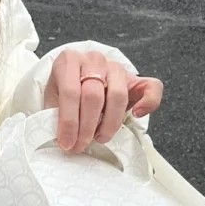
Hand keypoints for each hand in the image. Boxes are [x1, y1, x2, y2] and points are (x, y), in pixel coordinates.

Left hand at [45, 49, 162, 154]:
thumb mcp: (53, 99)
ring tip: (100, 137)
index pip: (70, 91)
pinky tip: (136, 114)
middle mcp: (93, 59)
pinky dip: (148, 103)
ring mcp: (115, 67)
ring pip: (118, 95)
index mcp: (69, 61)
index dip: (68, 121)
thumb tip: (62, 138)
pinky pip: (151, 87)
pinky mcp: (135, 77)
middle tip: (81, 146)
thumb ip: (55, 114)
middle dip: (86, 127)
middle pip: (93, 95)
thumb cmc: (65, 93)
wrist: (80, 81)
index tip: (67, 143)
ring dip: (109, 123)